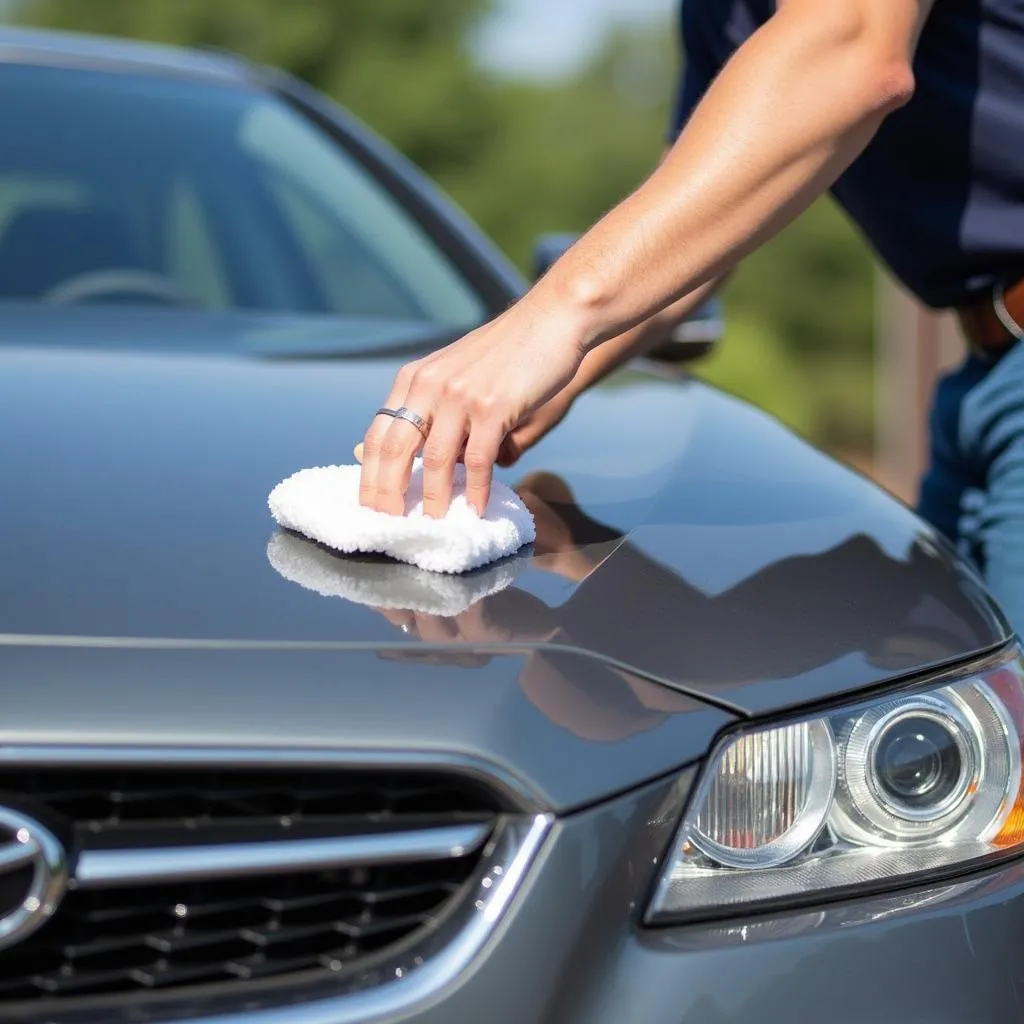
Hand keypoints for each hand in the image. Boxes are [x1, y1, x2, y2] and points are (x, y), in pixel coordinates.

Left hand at [357, 300, 586, 518]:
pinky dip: (475, 489)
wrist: (551, 319)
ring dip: (433, 499)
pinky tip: (476, 507)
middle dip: (388, 493)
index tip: (370, 505)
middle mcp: (429, 385)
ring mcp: (459, 396)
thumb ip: (434, 410)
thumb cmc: (508, 352)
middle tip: (389, 524)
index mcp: (415, 378)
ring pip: (434, 460)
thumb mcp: (457, 373)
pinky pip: (476, 459)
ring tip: (434, 523)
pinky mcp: (492, 407)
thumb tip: (407, 458)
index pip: (379, 434)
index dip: (370, 475)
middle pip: (395, 449)